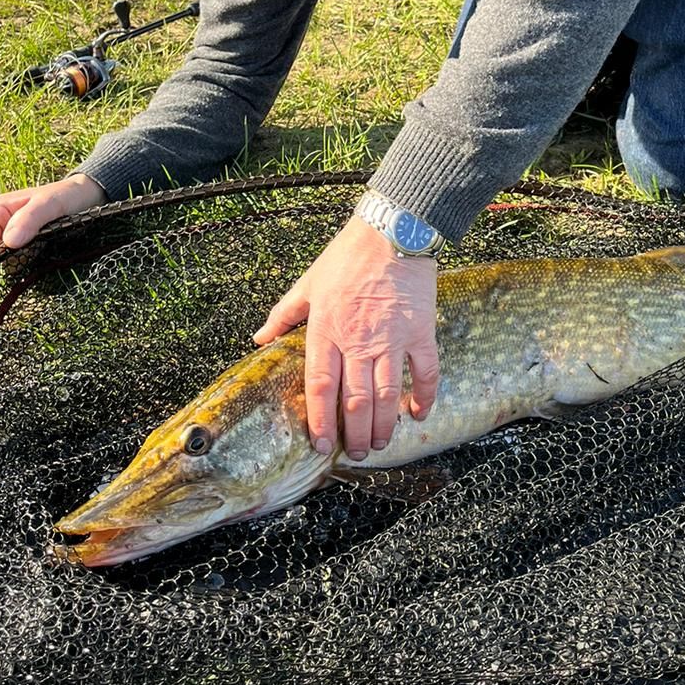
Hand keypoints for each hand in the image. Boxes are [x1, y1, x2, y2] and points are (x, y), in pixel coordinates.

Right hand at [0, 172, 106, 258]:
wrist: (84, 198)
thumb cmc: (66, 196)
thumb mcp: (50, 204)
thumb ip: (30, 219)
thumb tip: (9, 242)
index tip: (20, 251)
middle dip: (9, 260)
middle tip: (35, 249)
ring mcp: (7, 236)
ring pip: (1, 264)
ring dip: (20, 262)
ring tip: (41, 249)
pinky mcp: (20, 246)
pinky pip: (15, 263)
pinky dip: (27, 263)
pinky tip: (42, 254)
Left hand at [253, 216, 438, 459]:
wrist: (393, 231)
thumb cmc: (348, 255)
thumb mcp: (308, 283)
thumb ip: (284, 315)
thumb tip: (259, 338)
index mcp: (327, 331)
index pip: (319, 387)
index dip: (320, 420)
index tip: (322, 444)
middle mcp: (358, 341)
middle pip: (355, 400)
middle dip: (354, 433)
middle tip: (356, 453)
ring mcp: (392, 339)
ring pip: (388, 396)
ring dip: (383, 425)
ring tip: (379, 444)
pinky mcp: (421, 332)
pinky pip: (426, 373)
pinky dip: (423, 398)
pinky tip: (417, 415)